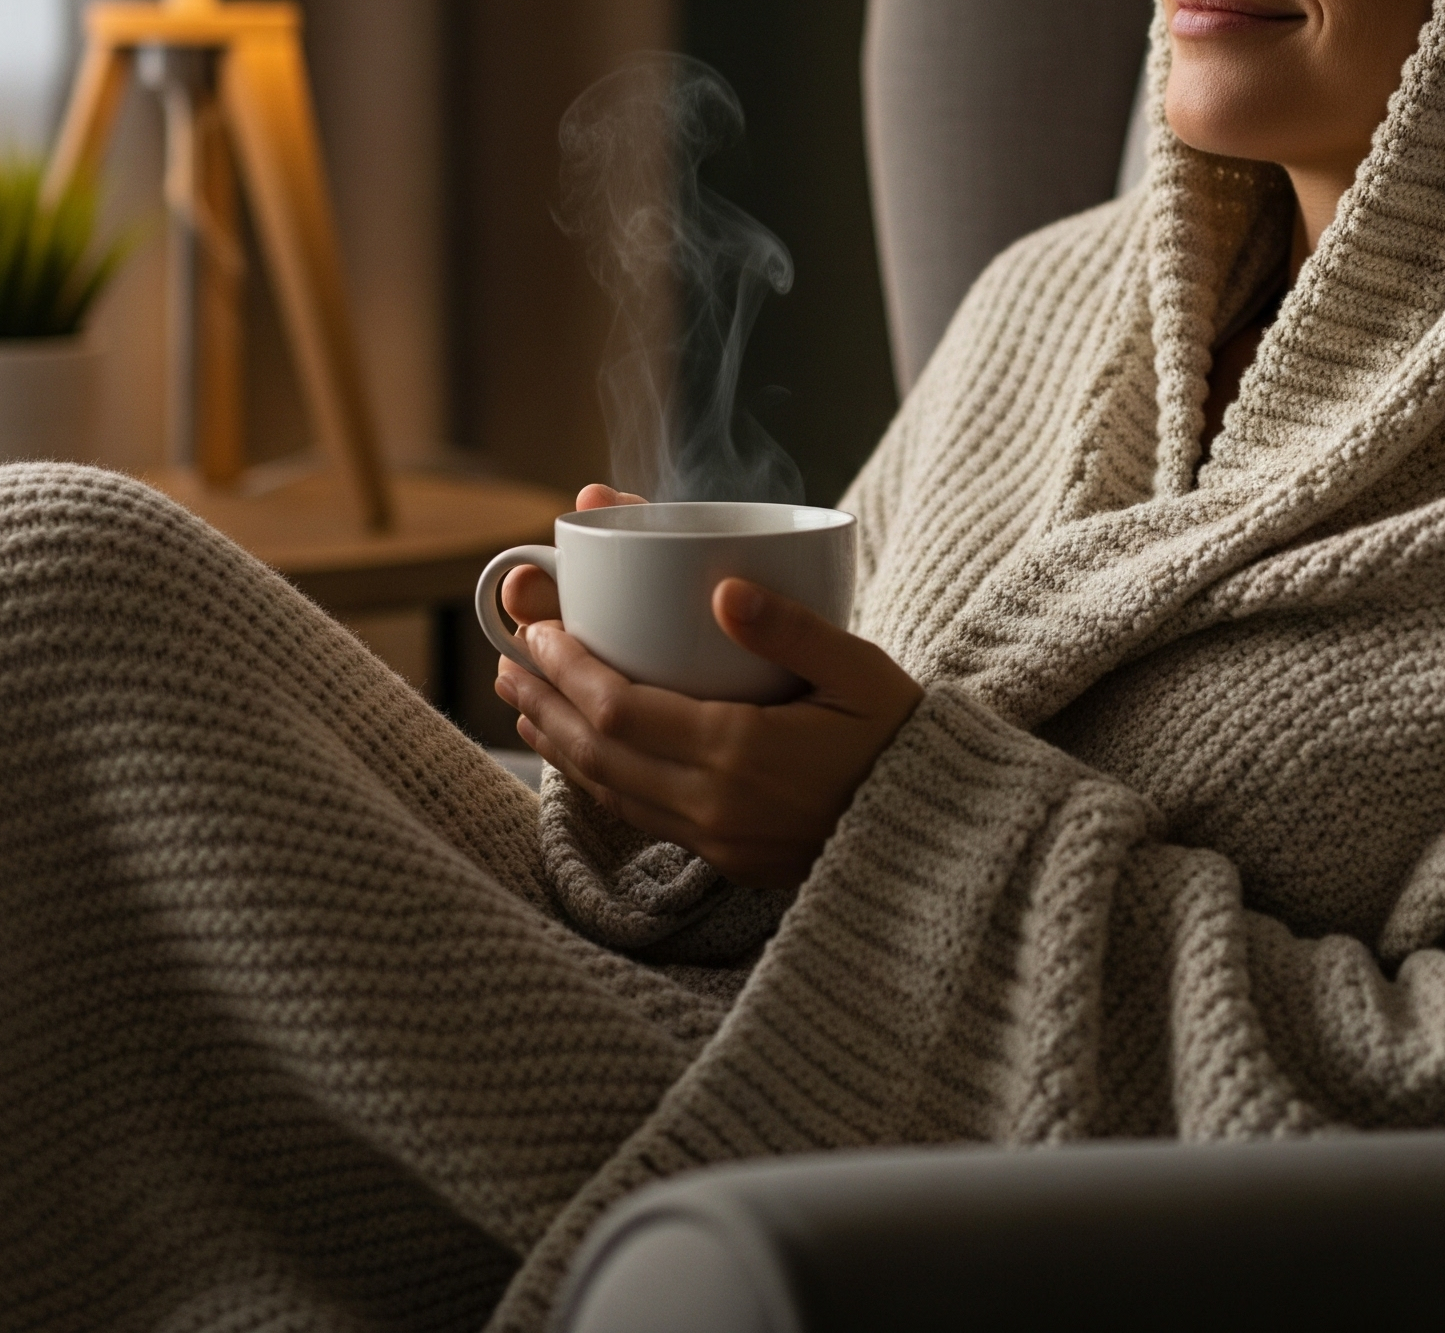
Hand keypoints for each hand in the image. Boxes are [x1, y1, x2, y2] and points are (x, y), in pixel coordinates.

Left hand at [494, 486, 923, 887]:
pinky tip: (578, 750)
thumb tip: (722, 588)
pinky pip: (636, 814)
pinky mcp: (722, 857)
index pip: (623, 711)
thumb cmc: (903, 739)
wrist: (937, 836)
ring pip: (608, 789)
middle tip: (508, 653)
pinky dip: (594, 777)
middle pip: (599, 750)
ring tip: (522, 696)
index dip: (570, 669)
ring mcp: (715, 839)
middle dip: (546, 697)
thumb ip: (792, 630)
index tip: (540, 628)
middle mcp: (714, 805)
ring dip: (558, 739)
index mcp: (742, 753)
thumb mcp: (860, 671)